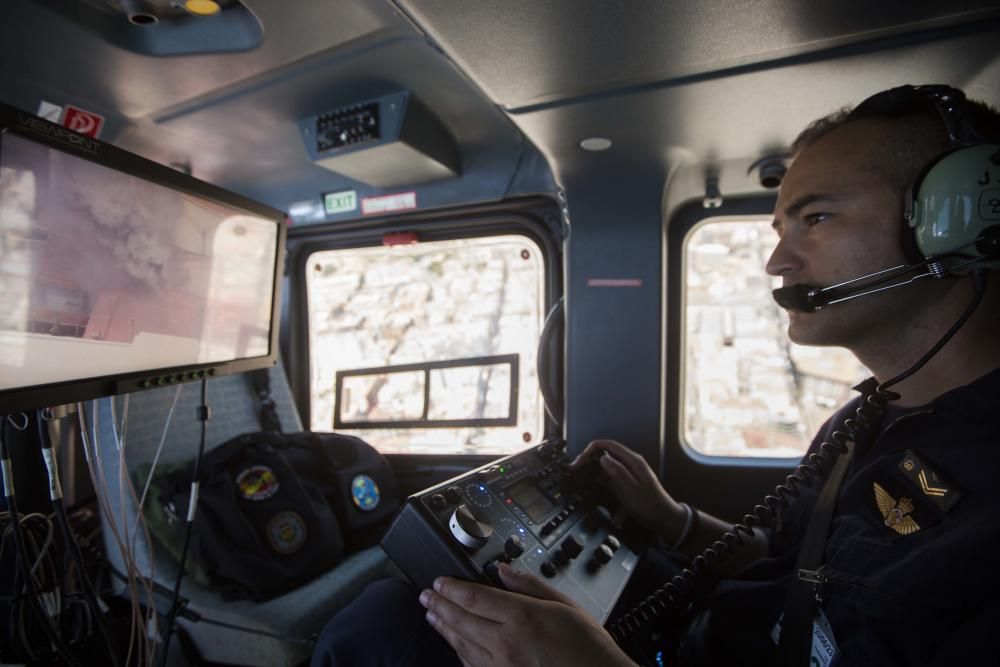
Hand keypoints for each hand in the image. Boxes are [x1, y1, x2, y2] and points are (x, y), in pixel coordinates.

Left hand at [419, 563, 634, 666]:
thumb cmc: (587, 647)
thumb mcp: (565, 605)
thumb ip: (530, 585)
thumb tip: (504, 570)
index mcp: (523, 618)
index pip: (475, 597)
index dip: (451, 588)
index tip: (439, 582)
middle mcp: (507, 643)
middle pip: (461, 620)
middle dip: (439, 605)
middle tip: (426, 596)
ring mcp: (502, 666)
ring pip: (461, 644)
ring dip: (443, 627)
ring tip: (431, 616)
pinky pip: (472, 665)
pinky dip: (459, 652)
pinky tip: (454, 644)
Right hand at [570, 439, 679, 536]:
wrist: (662, 518)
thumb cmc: (650, 505)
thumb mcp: (633, 489)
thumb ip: (618, 472)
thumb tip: (603, 458)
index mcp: (633, 460)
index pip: (608, 445)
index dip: (591, 449)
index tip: (580, 460)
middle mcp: (628, 463)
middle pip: (604, 452)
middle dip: (588, 458)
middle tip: (575, 469)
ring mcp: (625, 472)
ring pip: (604, 464)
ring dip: (590, 467)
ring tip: (578, 475)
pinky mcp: (622, 482)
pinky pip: (607, 475)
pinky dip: (596, 476)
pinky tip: (588, 482)